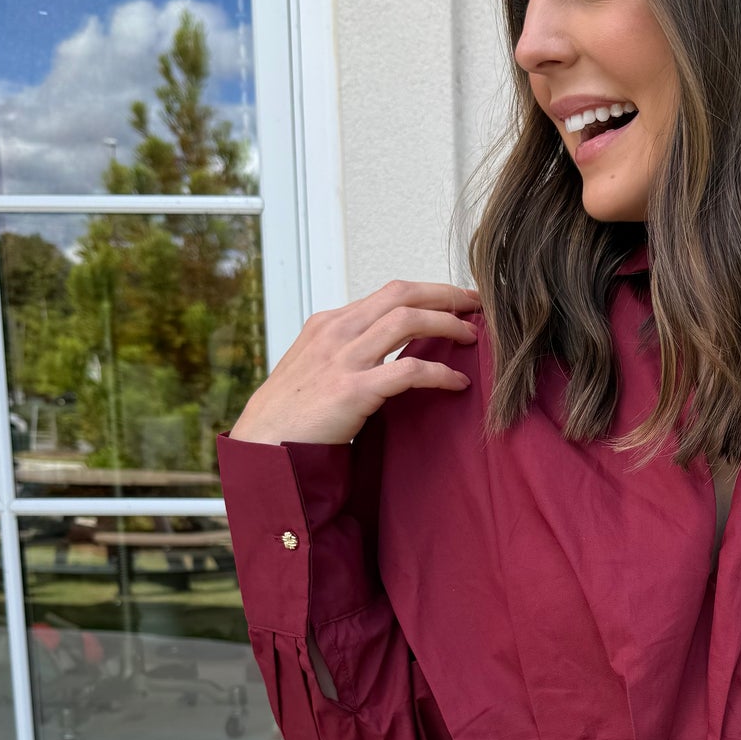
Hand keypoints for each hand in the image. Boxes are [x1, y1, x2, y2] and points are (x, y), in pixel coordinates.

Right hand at [228, 278, 480, 445]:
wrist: (262, 447)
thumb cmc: (291, 415)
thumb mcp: (314, 367)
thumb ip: (346, 352)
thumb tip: (385, 352)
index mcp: (329, 323)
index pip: (389, 293)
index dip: (429, 292)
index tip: (456, 300)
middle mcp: (336, 332)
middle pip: (402, 294)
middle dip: (446, 294)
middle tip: (477, 304)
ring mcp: (343, 359)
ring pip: (408, 320)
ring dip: (448, 324)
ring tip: (473, 338)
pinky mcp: (352, 390)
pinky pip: (409, 370)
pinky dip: (440, 373)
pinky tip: (458, 383)